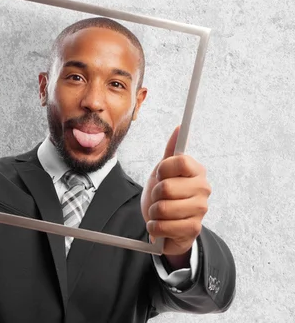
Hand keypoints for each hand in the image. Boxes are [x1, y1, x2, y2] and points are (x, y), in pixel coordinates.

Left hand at [141, 126, 210, 262]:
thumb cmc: (165, 196)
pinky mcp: (194, 229)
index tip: (161, 176)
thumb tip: (179, 128)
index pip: (179, 161)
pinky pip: (163, 226)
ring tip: (160, 213)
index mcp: (197, 171)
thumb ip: (171, 151)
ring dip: (153, 212)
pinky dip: (155, 227)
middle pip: (166, 187)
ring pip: (163, 208)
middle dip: (154, 194)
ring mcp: (201, 210)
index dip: (163, 169)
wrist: (166, 225)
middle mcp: (203, 189)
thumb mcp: (164, 172)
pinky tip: (161, 226)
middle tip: (159, 198)